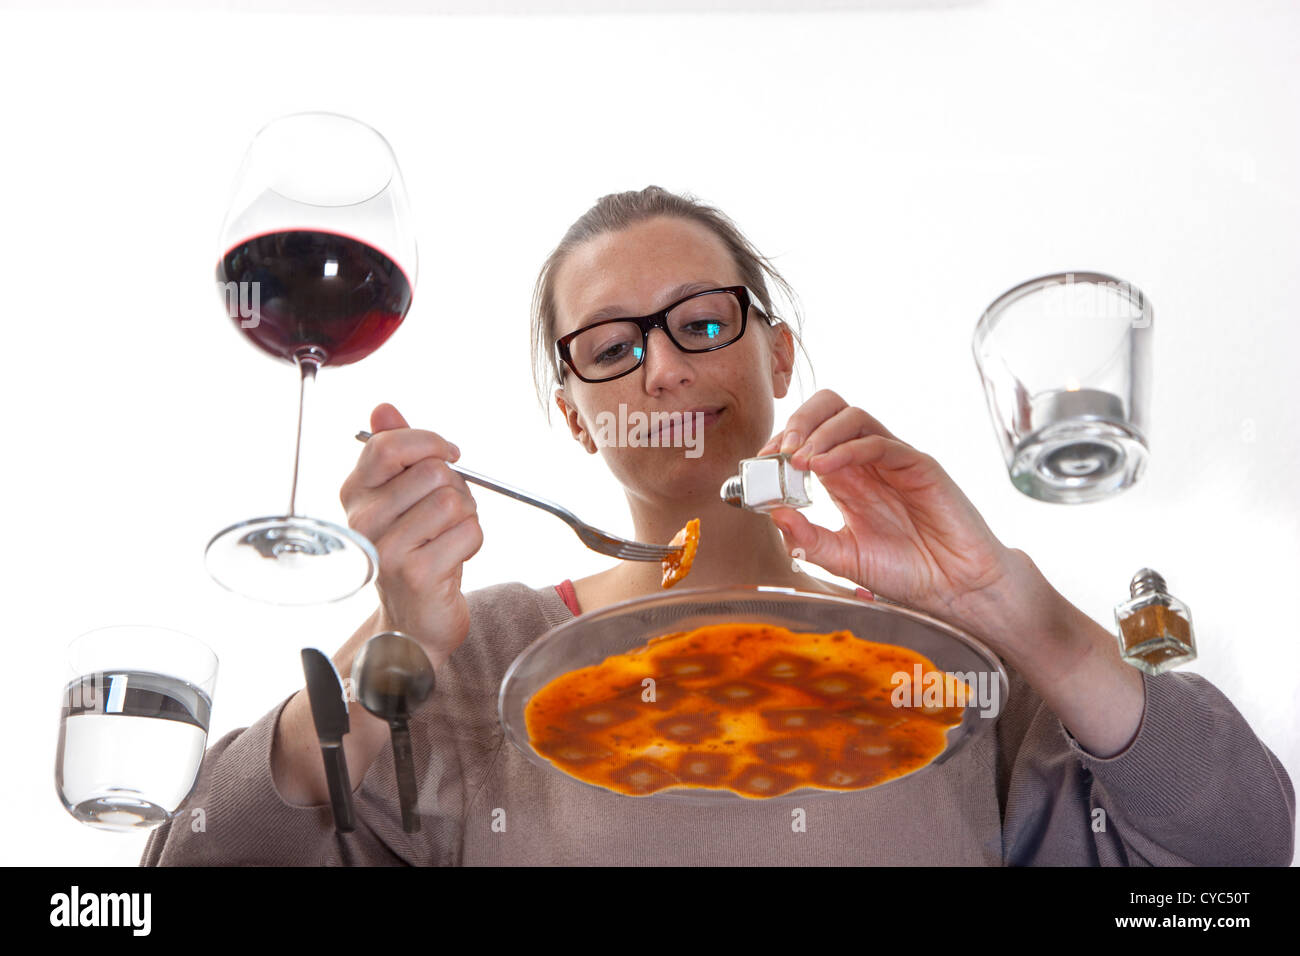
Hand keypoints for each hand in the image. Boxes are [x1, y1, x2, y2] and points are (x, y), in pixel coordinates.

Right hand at [339, 403, 482, 666]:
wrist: (412, 623)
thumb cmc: (413, 552)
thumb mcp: (400, 497)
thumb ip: (395, 450)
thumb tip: (384, 407)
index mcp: (354, 494)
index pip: (389, 444)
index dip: (430, 441)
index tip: (449, 454)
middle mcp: (363, 520)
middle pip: (433, 471)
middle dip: (456, 487)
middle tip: (447, 514)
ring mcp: (387, 549)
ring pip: (454, 500)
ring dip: (467, 516)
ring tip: (448, 537)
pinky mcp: (417, 574)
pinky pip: (469, 532)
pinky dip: (474, 541)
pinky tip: (454, 558)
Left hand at [758, 389, 1018, 627]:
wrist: (954, 590)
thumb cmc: (907, 573)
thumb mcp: (843, 559)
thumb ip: (808, 539)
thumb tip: (771, 513)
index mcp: (846, 480)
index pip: (808, 437)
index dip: (782, 442)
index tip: (760, 463)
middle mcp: (867, 463)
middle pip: (829, 410)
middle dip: (798, 422)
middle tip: (779, 452)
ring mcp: (893, 461)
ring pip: (852, 417)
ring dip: (818, 432)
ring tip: (798, 461)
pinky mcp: (918, 466)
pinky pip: (879, 442)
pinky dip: (846, 448)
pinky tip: (822, 468)